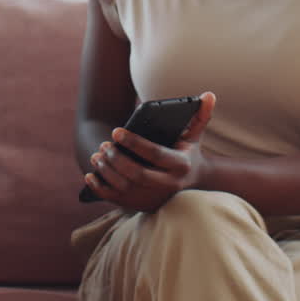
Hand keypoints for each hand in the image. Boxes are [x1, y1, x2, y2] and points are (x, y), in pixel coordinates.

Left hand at [83, 92, 215, 211]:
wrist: (192, 183)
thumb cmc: (188, 152)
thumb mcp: (195, 135)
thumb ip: (201, 115)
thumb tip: (208, 95)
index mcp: (181, 165)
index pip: (155, 154)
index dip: (134, 142)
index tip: (116, 131)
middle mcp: (169, 185)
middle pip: (138, 174)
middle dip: (117, 159)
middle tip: (104, 145)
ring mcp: (155, 197)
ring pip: (125, 187)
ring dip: (107, 172)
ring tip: (96, 155)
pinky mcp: (142, 205)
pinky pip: (117, 199)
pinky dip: (101, 188)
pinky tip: (90, 175)